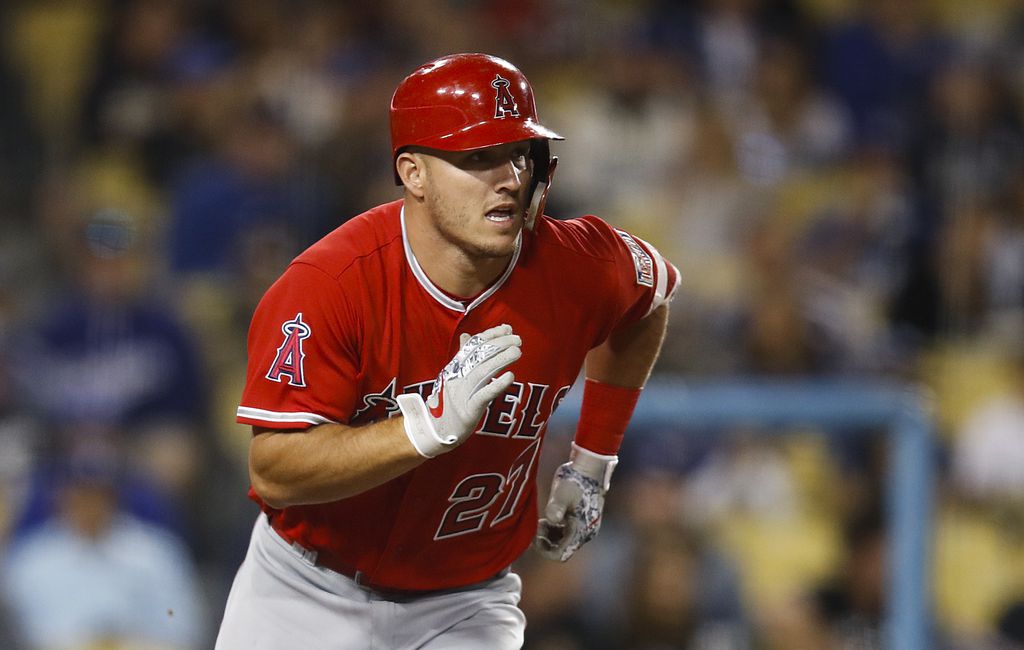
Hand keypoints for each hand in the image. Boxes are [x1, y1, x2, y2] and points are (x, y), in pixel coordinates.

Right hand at [398, 324, 520, 457]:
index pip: (472, 346)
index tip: (507, 328)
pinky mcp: (467, 411)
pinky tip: (510, 376)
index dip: (490, 335)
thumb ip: (462, 356)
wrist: (432, 431)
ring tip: (518, 352)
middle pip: (478, 356)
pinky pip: (482, 396)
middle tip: (517, 339)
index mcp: (454, 368)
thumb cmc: (446, 403)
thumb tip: (466, 335)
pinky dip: (496, 385)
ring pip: (481, 372)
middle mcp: (456, 378)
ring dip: (500, 360)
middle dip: (499, 344)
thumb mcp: (452, 377)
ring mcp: (461, 394)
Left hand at [535, 443, 617, 560]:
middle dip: (546, 542)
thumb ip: (556, 506)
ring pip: (563, 542)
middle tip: (537, 525)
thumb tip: (552, 519)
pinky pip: (566, 534)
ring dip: (550, 536)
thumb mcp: (562, 492)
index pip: (560, 554)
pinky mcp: (582, 521)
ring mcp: (585, 527)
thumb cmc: (575, 479)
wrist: (589, 467)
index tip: (534, 537)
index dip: (544, 550)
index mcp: (581, 531)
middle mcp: (586, 533)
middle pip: (561, 550)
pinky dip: (555, 530)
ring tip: (541, 520)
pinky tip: (547, 518)